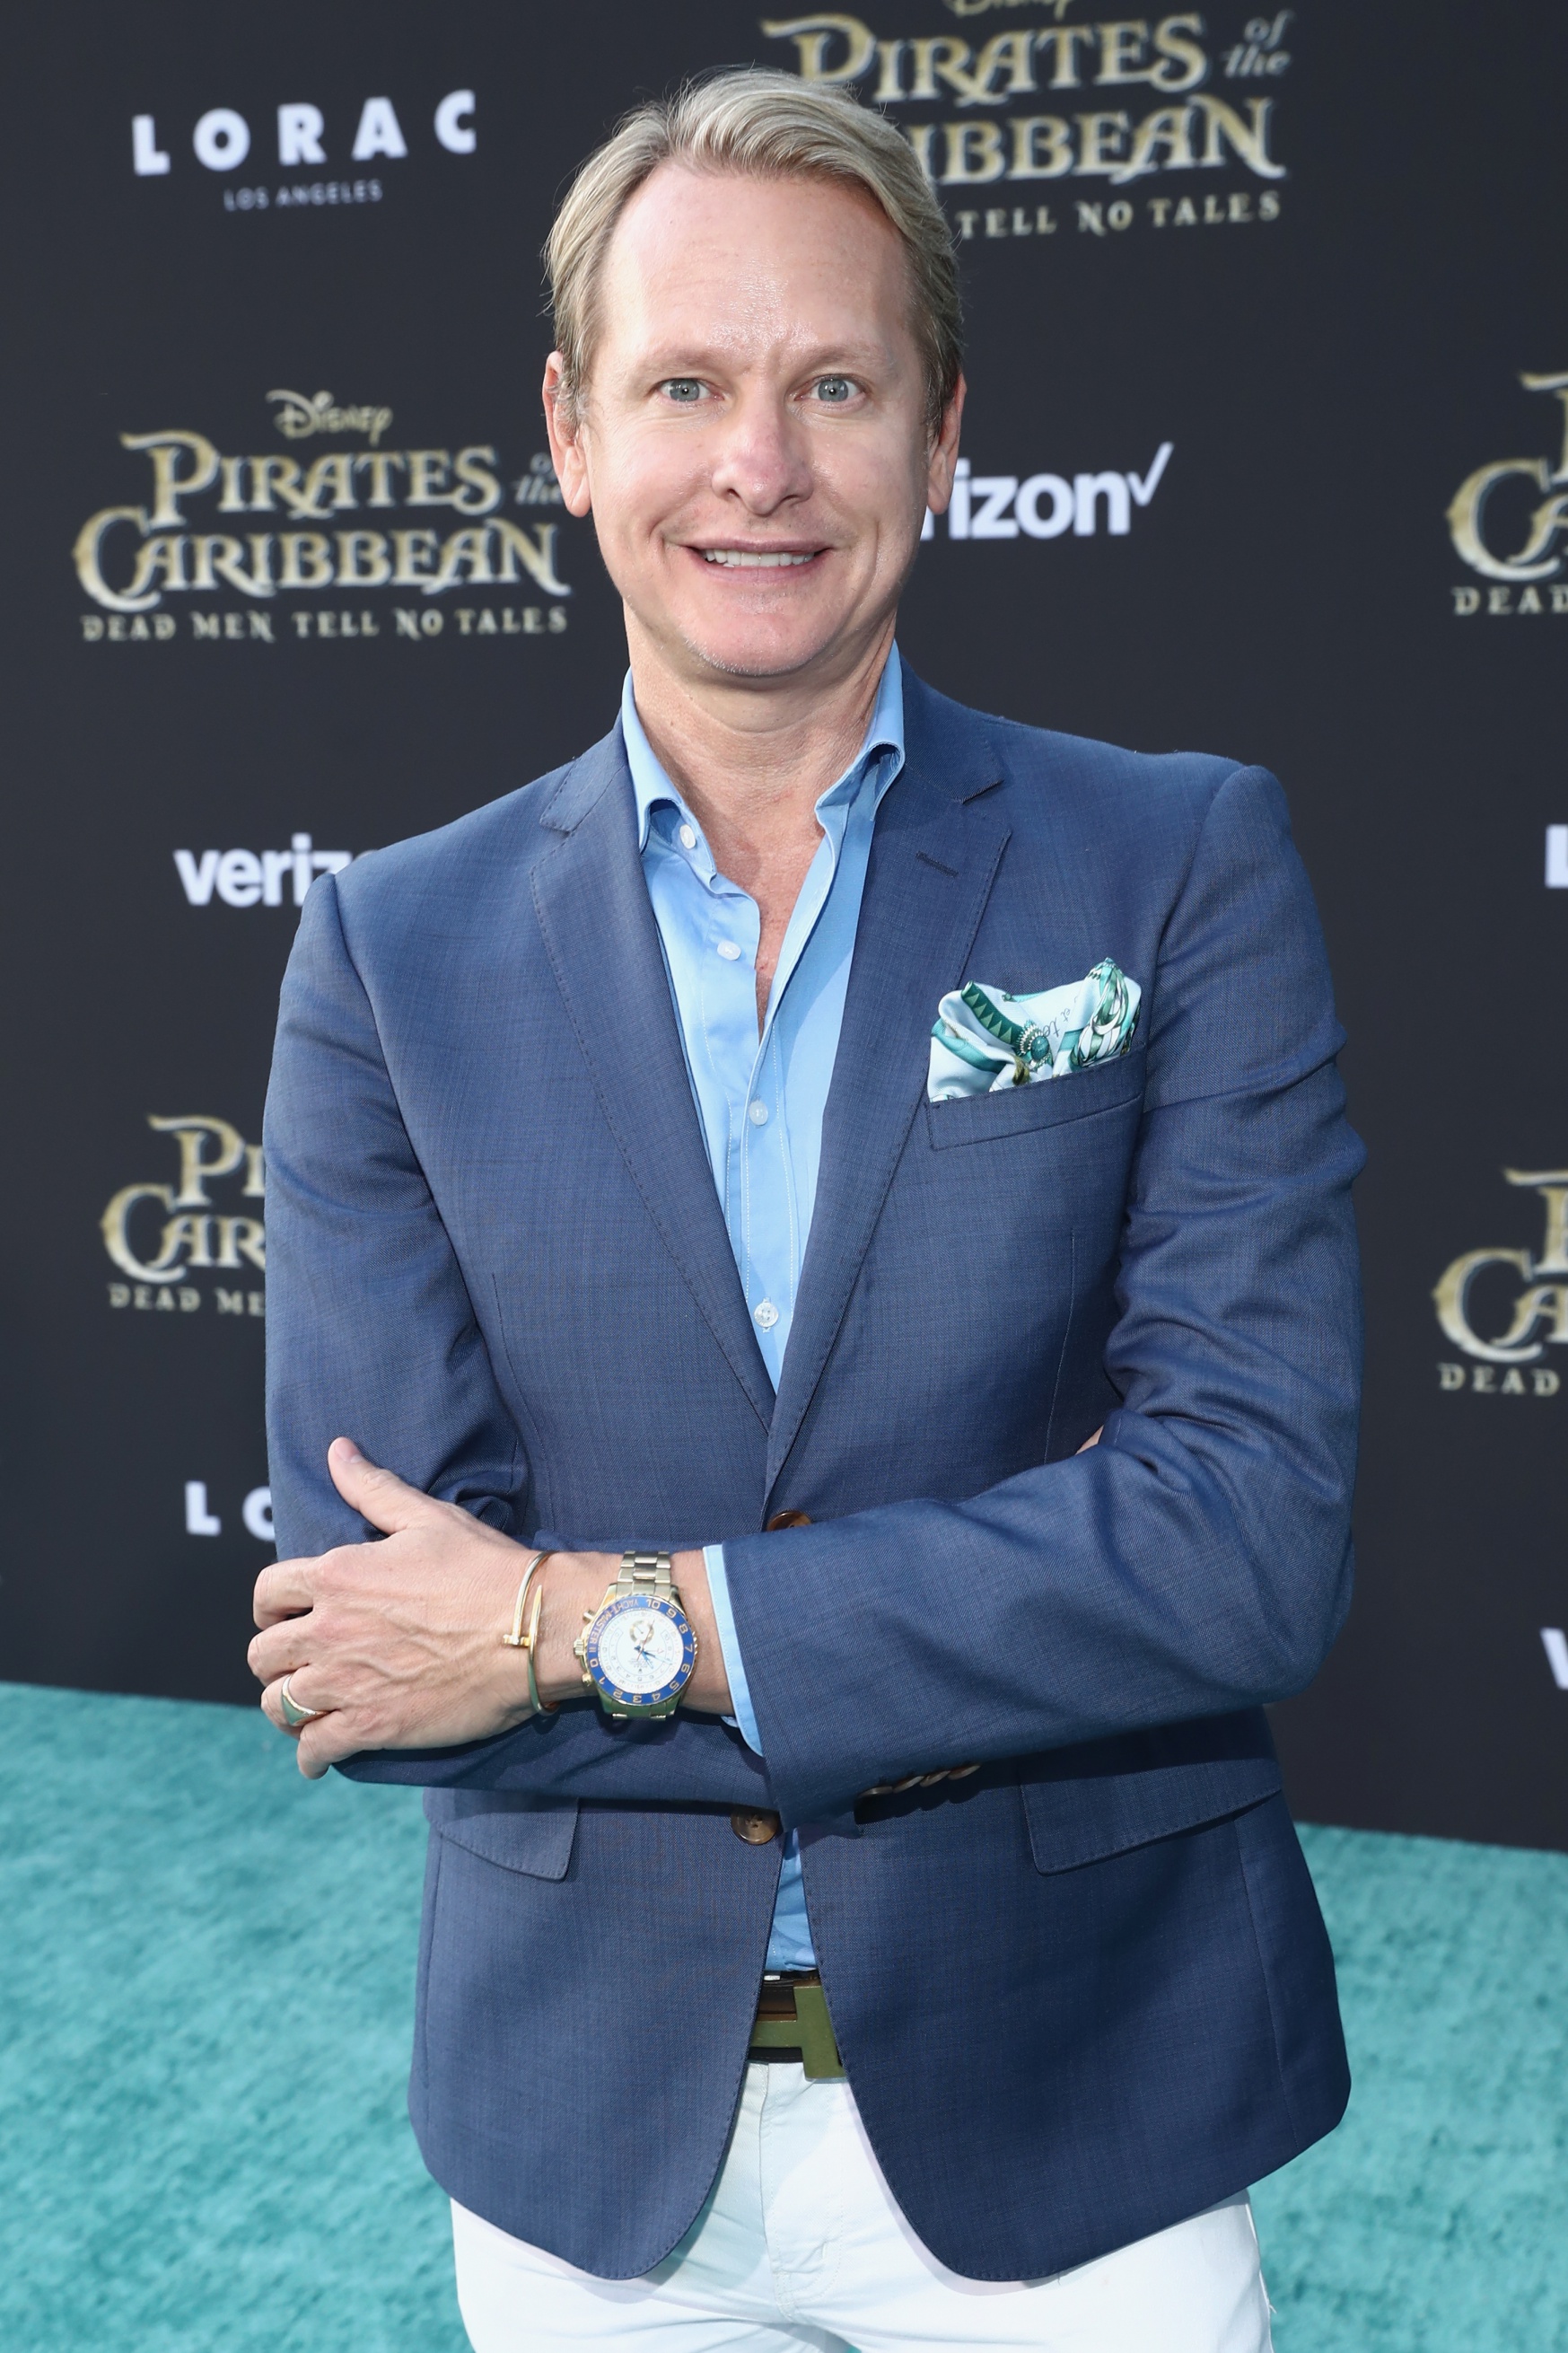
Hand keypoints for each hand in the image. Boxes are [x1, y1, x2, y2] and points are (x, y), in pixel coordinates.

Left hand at [249, 1441, 728, 1775]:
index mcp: (336, 1576)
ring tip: (306, 1707)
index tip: (286, 1615)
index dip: (271, 1605)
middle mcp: (329, 1631)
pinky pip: (315, 1750)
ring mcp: (347, 1683)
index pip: (265, 1593)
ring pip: (279, 1705)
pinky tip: (320, 1755)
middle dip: (275, 1658)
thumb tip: (338, 1450)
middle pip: (262, 1654)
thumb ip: (373, 1488)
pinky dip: (311, 1756)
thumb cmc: (485, 1567)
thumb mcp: (427, 1518)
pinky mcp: (372, 1727)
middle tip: (298, 1663)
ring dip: (287, 1706)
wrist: (533, 1628)